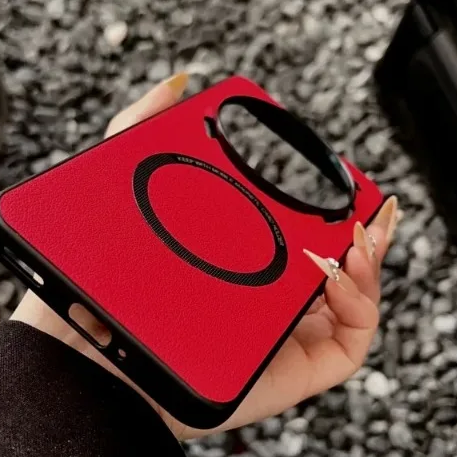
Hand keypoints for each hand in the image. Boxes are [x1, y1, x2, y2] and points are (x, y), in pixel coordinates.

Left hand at [11, 72, 398, 439]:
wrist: (85, 364)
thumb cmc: (92, 291)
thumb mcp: (117, 193)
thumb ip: (143, 128)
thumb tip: (178, 84)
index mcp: (235, 273)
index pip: (297, 240)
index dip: (329, 212)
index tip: (340, 180)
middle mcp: (263, 306)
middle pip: (336, 269)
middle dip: (367, 233)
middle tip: (371, 203)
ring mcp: (282, 340)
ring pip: (353, 302)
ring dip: (371, 261)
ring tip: (361, 230)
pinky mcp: (293, 373)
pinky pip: (350, 343)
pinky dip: (363, 302)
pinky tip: (342, 268)